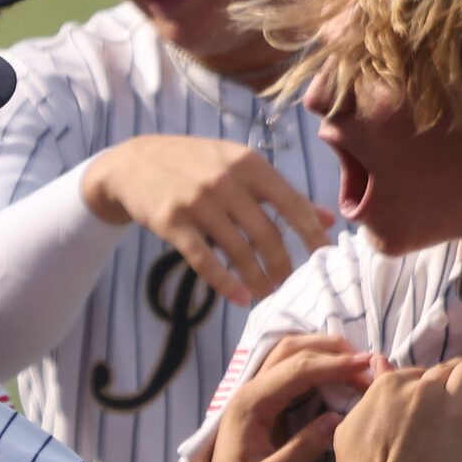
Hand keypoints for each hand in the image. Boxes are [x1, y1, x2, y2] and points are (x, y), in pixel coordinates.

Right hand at [80, 135, 337, 304]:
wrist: (133, 163)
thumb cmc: (195, 163)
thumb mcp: (239, 164)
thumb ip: (282, 191)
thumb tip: (328, 219)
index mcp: (250, 164)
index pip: (293, 204)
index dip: (313, 235)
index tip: (326, 260)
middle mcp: (227, 182)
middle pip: (268, 234)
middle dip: (284, 266)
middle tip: (291, 286)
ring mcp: (198, 203)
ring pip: (239, 252)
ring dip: (258, 279)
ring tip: (267, 294)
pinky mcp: (173, 223)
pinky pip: (205, 261)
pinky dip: (226, 284)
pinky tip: (240, 299)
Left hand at [179, 335, 372, 461]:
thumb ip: (302, 449)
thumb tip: (336, 420)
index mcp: (251, 405)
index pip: (296, 369)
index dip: (334, 364)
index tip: (368, 365)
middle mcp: (250, 391)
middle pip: (292, 350)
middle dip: (332, 351)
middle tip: (368, 364)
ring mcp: (256, 394)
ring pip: (291, 354)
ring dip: (325, 353)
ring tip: (358, 366)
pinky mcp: (265, 402)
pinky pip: (292, 370)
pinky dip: (318, 365)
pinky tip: (341, 376)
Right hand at [332, 358, 461, 461]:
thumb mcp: (350, 427)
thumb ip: (370, 395)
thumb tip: (378, 365)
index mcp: (391, 386)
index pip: (418, 372)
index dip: (430, 380)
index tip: (438, 391)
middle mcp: (423, 387)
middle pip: (448, 369)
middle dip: (461, 370)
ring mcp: (451, 405)